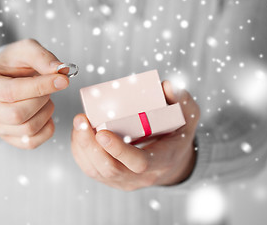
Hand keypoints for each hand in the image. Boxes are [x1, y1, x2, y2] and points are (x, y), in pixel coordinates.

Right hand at [0, 39, 68, 148]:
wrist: (6, 77)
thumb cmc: (13, 63)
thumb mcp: (25, 50)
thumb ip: (42, 57)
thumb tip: (60, 71)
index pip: (11, 92)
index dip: (40, 87)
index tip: (63, 80)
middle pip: (17, 114)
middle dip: (42, 100)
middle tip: (49, 87)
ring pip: (27, 129)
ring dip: (46, 112)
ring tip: (46, 97)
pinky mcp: (8, 138)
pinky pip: (32, 142)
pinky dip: (47, 128)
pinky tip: (44, 112)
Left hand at [71, 81, 199, 189]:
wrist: (172, 161)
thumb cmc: (178, 134)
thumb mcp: (188, 116)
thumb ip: (181, 99)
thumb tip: (165, 86)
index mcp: (161, 161)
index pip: (139, 163)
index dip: (119, 150)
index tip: (102, 132)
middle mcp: (141, 177)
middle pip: (110, 169)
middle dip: (91, 145)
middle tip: (81, 120)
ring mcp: (124, 181)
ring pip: (96, 170)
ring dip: (82, 146)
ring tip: (79, 123)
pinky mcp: (112, 179)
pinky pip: (91, 169)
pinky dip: (80, 151)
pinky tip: (79, 133)